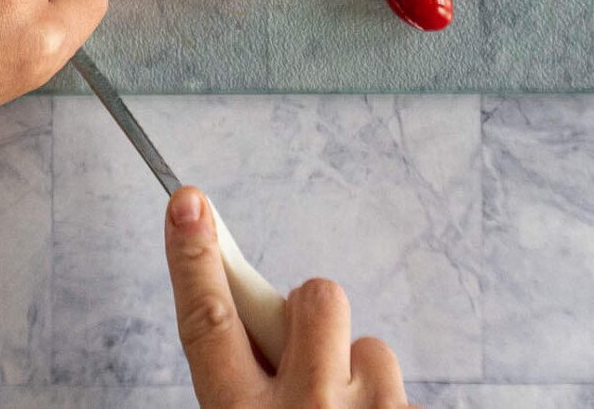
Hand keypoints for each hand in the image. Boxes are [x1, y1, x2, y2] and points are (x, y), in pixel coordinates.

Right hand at [165, 186, 409, 407]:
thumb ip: (248, 385)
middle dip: (314, 313)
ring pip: (369, 346)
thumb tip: (266, 334)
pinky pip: (405, 390)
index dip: (195, 258)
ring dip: (359, 376)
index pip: (208, 320)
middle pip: (313, 299)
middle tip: (314, 358)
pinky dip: (387, 406)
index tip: (188, 204)